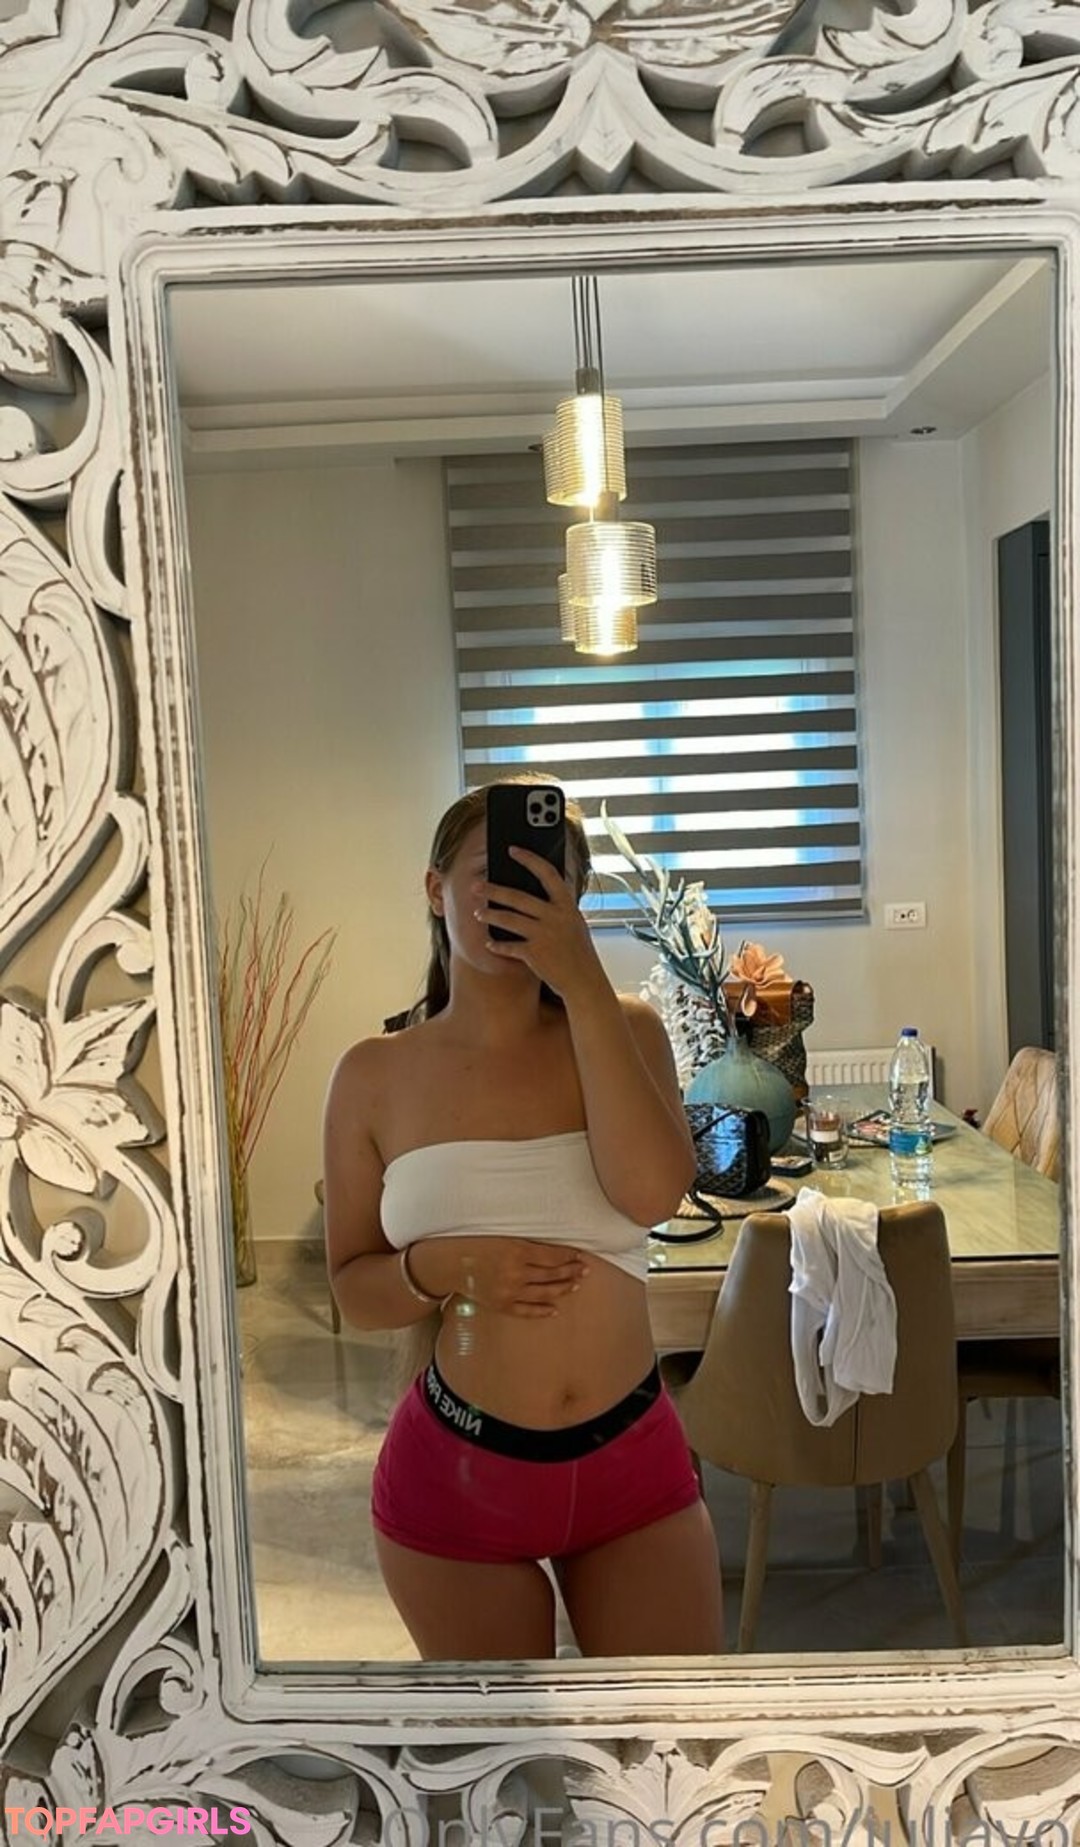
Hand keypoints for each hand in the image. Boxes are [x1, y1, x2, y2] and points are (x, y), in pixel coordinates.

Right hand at [409, 1236, 587, 1317]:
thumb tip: (551, 1249)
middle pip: (552, 1274)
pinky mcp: (502, 1305)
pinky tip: (555, 1309)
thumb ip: (525, 1244)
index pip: (552, 1255)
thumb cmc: (475, 1245)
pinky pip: (527, 1311)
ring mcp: (510, 1291)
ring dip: (563, 1288)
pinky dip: (542, 1311)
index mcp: (517, 1250)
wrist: (449, 1264)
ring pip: (544, 1292)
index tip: (580, 1255)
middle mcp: (516, 1272)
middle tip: (585, 1270)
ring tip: (576, 1285)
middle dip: (571, 1271)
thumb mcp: (502, 1237)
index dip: (568, 1256)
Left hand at [473, 848, 604, 999]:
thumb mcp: (574, 923)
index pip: (547, 874)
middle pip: (518, 897)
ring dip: (490, 915)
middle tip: (476, 886)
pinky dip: (497, 946)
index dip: (529, 859)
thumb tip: (536, 893)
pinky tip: (489, 945)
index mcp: (567, 906)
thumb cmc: (580, 953)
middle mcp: (555, 917)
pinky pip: (509, 947)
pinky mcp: (534, 954)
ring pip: (509, 920)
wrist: (585, 981)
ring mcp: (544, 935)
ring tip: (477, 913)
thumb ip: (558, 908)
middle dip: (494, 890)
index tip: (512, 850)